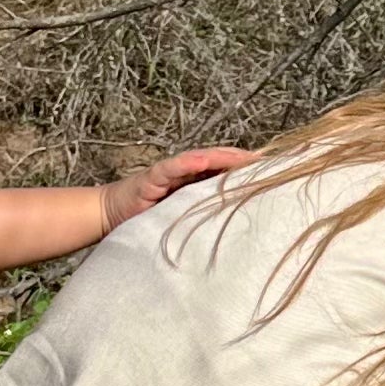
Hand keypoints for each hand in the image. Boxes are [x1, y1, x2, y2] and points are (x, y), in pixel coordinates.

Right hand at [99, 146, 254, 232]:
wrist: (110, 216)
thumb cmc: (147, 219)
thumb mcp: (181, 219)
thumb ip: (202, 216)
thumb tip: (235, 229)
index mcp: (194, 183)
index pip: (225, 172)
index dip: (247, 170)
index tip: (274, 172)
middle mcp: (184, 173)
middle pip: (218, 161)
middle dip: (243, 160)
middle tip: (269, 162)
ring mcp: (169, 172)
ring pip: (200, 159)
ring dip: (223, 156)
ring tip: (244, 157)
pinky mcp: (152, 176)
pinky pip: (172, 167)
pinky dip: (188, 162)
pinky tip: (203, 160)